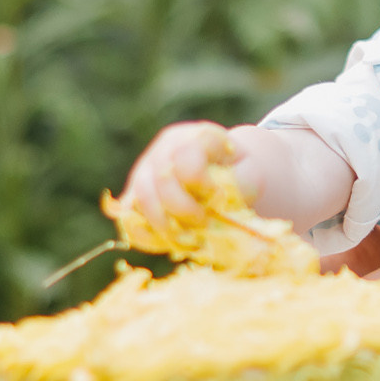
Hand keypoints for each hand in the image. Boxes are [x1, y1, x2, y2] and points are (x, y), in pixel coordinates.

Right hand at [117, 121, 247, 245]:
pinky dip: (147, 236)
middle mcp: (165, 150)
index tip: (217, 196)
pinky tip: (170, 243)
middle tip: (204, 223)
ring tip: (189, 239)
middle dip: (182, 210)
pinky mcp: (136, 195)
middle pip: (159, 181)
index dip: (201, 185)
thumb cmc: (238, 171)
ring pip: (139, 199)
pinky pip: (129, 217)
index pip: (186, 160)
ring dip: (164, 226)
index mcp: (195, 137)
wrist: (224, 170)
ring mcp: (146, 171)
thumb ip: (241, 183)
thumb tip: (222, 200)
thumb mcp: (250, 172)